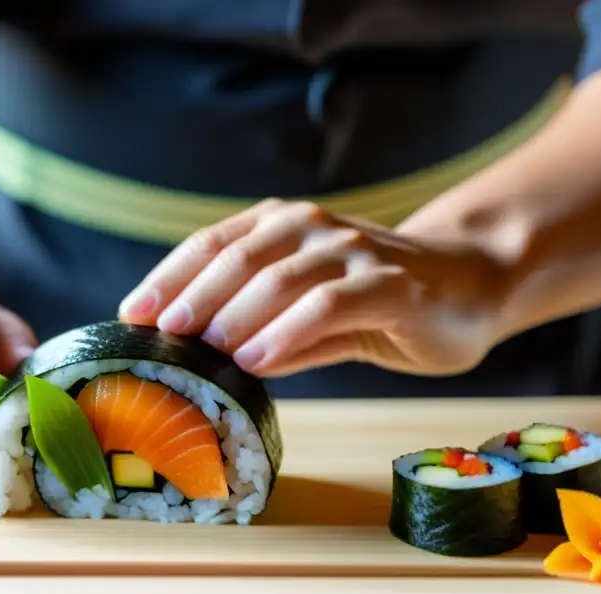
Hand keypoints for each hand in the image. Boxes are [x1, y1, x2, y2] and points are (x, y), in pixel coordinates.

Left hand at [119, 198, 509, 377]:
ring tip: (204, 351)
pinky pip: (329, 305)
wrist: (468, 285)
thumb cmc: (374, 301)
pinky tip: (255, 360)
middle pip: (238, 258)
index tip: (133, 314)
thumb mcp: (306, 315)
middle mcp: (312, 228)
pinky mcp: (390, 286)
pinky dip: (286, 332)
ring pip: (279, 278)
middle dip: (192, 296)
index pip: (212, 244)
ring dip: (234, 315)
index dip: (168, 278)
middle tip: (161, 334)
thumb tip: (204, 361)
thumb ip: (261, 331)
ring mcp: (352, 252)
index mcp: (283, 225)